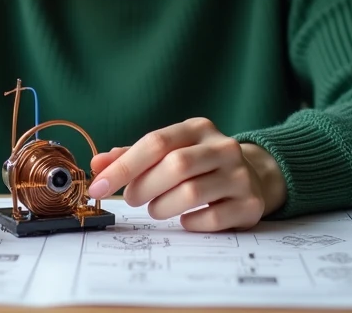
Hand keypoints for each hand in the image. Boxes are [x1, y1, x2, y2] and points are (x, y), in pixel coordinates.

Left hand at [86, 117, 286, 231]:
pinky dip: (189, 223)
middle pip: (175, 166)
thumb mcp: (171, 151)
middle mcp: (223, 147)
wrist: (254, 176)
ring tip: (156, 209)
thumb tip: (97, 166)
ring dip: (162, 207)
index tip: (99, 186)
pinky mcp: (250, 204)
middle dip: (144, 187)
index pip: (156, 142)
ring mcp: (240, 175)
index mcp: (198, 128)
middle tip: (132, 199)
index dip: (124, 166)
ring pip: (191, 193)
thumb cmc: (200, 164)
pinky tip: (185, 219)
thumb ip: (133, 156)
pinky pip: (211, 219)